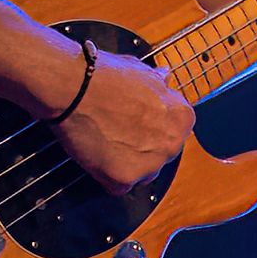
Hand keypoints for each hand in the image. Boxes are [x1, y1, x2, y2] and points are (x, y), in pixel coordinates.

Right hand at [47, 48, 194, 194]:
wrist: (75, 88)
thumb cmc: (106, 77)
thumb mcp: (141, 71)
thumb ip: (157, 82)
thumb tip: (164, 77)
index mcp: (182, 117)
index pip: (175, 131)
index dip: (153, 126)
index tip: (137, 122)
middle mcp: (172, 144)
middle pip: (161, 155)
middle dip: (143, 147)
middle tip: (119, 132)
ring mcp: (150, 164)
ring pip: (142, 173)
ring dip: (128, 164)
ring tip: (106, 142)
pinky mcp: (124, 179)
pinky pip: (119, 186)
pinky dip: (108, 176)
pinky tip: (97, 155)